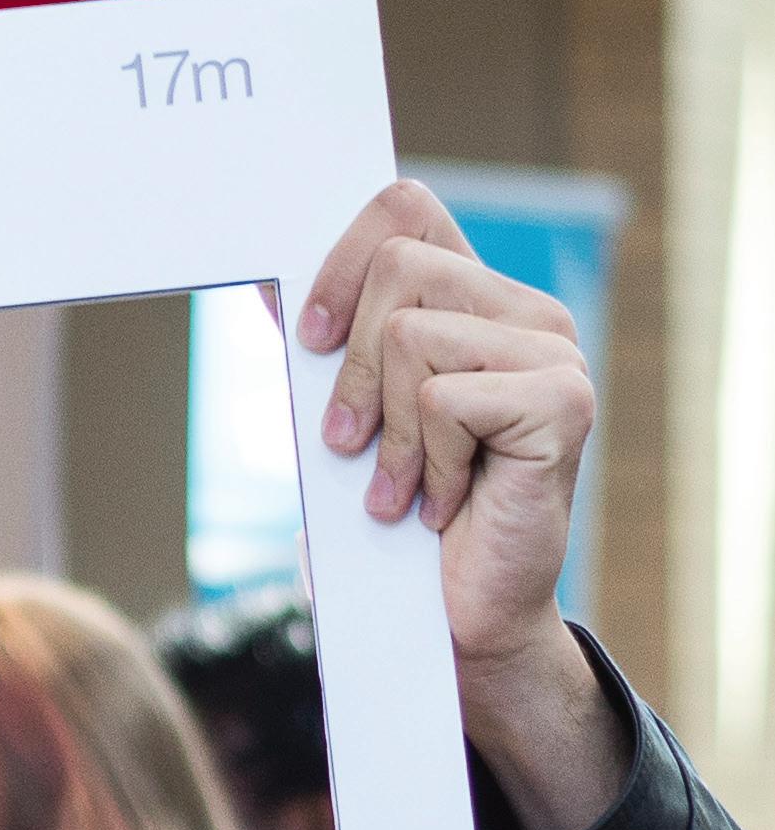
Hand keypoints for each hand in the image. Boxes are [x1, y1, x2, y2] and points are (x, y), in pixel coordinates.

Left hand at [300, 179, 623, 829]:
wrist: (453, 621)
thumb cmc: (396, 527)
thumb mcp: (345, 425)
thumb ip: (327, 354)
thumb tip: (268, 288)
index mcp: (476, 302)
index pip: (405, 208)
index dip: (340, 259)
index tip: (307, 341)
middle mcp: (526, 313)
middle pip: (398, 266)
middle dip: (349, 369)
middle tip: (354, 446)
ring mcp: (554, 352)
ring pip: (410, 335)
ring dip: (387, 433)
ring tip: (405, 491)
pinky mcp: (561, 401)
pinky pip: (444, 397)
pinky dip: (423, 465)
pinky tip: (441, 506)